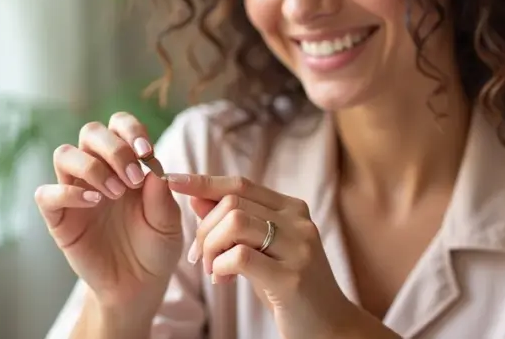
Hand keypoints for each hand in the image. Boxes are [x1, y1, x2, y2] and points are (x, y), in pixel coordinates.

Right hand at [34, 112, 182, 312]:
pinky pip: (47, 193)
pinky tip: (94, 203)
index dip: (130, 130)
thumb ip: (161, 196)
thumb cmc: (155, 248)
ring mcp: (75, 192)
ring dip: (92, 167)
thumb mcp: (168, 223)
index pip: (119, 125)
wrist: (138, 285)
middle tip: (132, 179)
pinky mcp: (59, 218)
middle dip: (113, 148)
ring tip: (115, 193)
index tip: (146, 152)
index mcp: (126, 163)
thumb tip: (152, 167)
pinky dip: (68, 192)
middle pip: (90, 132)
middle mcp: (98, 170)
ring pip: (64, 154)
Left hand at [166, 174, 357, 337]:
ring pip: (234, 222)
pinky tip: (224, 280)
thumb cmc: (290, 288)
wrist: (330, 326)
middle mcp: (298, 222)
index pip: (241, 183)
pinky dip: (220, 266)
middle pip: (232, 202)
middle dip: (204, 229)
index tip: (174, 180)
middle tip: (198, 257)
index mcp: (292, 209)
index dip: (204, 181)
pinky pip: (240, 257)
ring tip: (211, 269)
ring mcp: (298, 249)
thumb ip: (233, 223)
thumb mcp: (261, 250)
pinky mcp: (292, 278)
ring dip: (210, 247)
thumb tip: (197, 196)